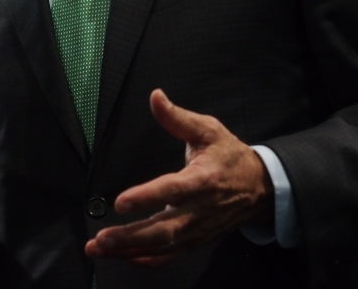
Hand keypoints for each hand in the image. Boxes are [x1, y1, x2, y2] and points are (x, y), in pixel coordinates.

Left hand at [85, 89, 273, 266]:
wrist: (259, 187)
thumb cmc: (229, 156)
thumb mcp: (208, 130)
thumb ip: (177, 118)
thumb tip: (155, 97)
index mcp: (203, 179)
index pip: (172, 190)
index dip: (147, 197)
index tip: (121, 202)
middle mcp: (200, 210)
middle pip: (163, 229)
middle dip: (130, 236)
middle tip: (102, 238)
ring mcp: (198, 230)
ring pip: (162, 246)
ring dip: (129, 250)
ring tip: (99, 248)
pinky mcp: (195, 241)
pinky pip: (169, 257)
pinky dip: (145, 260)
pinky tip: (122, 257)